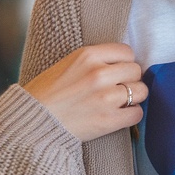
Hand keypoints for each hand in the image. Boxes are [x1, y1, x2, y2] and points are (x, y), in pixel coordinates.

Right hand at [23, 43, 147, 142]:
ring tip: (120, 102)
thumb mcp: (68, 64)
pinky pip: (137, 113)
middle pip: (136, 71)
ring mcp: (105, 97)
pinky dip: (132, 115)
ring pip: (141, 91)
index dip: (124, 63)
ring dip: (134, 97)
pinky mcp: (108, 120)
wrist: (33, 122)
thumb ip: (94, 60)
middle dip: (130, 79)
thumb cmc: (47, 93)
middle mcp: (99, 73)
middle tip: (119, 88)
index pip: (127, 52)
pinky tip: (120, 115)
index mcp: (88, 55)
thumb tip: (121, 64)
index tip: (118, 71)